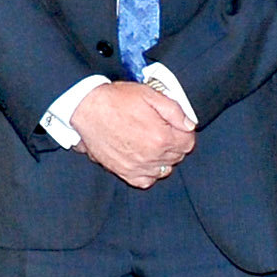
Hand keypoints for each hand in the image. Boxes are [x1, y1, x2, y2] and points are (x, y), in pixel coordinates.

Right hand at [70, 79, 195, 188]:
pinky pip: (146, 181)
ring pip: (164, 170)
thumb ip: (175, 111)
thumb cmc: (117, 100)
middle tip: (162, 130)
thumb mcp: (150, 95)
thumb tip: (190, 125)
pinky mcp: (123, 171)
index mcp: (161, 137)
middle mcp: (151, 156)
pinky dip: (149, 173)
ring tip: (152, 143)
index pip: (188, 143)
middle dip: (174, 144)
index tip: (175, 125)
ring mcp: (137, 166)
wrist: (87, 108)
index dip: (184, 132)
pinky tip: (144, 159)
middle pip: (177, 157)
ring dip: (163, 158)